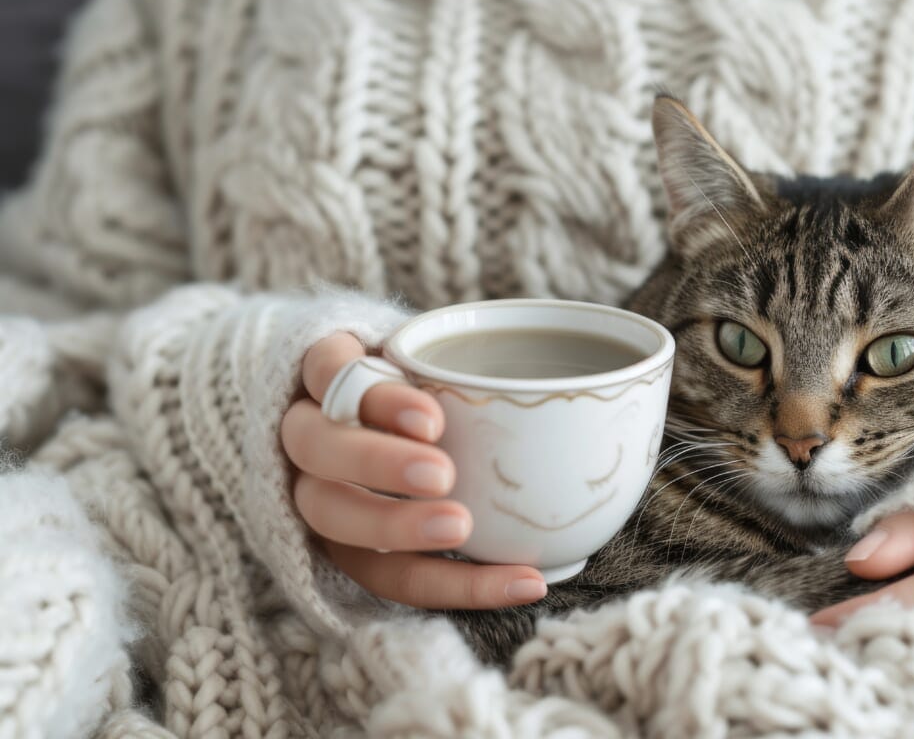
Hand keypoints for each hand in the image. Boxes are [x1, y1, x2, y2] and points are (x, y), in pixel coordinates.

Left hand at [281, 332, 547, 608]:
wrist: (359, 357)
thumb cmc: (428, 432)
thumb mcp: (458, 480)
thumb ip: (490, 511)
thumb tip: (574, 544)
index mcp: (347, 530)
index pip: (393, 574)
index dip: (458, 587)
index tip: (527, 582)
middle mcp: (315, 479)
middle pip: (330, 513)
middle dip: (394, 524)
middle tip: (459, 523)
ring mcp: (307, 418)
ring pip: (314, 446)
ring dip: (376, 458)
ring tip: (440, 452)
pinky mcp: (312, 362)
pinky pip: (327, 375)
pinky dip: (373, 394)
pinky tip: (425, 408)